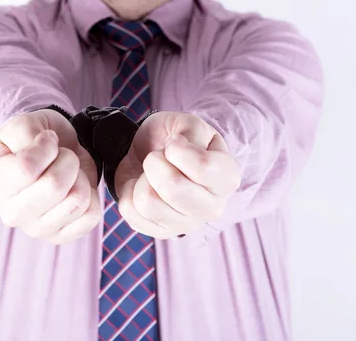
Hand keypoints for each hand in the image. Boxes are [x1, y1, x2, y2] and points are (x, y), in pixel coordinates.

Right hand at [0, 109, 100, 243]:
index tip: (46, 139)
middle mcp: (10, 214)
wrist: (49, 154)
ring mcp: (36, 230)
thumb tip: (47, 147)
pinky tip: (77, 187)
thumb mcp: (21, 124)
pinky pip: (91, 217)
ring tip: (69, 171)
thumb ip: (26, 132)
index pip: (27, 169)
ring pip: (77, 201)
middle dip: (67, 160)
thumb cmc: (32, 140)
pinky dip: (92, 195)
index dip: (46, 147)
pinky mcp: (61, 236)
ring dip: (80, 177)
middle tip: (62, 155)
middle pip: (54, 186)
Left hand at [115, 112, 240, 238]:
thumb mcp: (187, 123)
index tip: (173, 142)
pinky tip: (142, 186)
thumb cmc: (174, 138)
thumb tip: (175, 148)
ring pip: (147, 202)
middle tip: (156, 156)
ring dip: (141, 179)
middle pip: (173, 188)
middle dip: (155, 162)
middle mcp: (212, 207)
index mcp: (226, 178)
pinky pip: (129, 211)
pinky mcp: (159, 232)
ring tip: (150, 173)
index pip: (203, 167)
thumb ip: (190, 132)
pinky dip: (128, 191)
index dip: (177, 149)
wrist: (152, 152)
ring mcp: (185, 224)